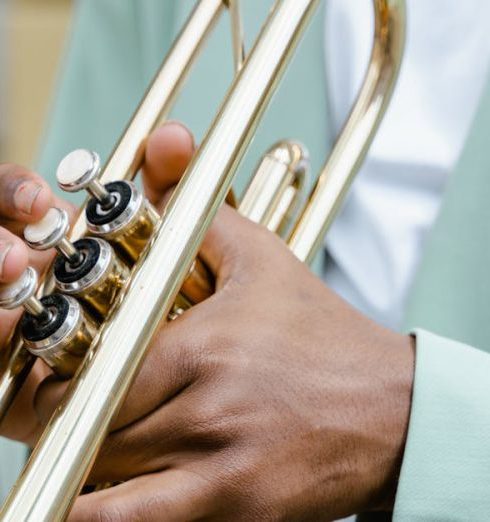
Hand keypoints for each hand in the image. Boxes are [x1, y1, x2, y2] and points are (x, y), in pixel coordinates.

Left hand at [34, 128, 413, 519]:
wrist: (389, 408)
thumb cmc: (322, 333)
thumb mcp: (263, 260)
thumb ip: (201, 216)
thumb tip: (164, 159)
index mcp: (203, 348)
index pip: (91, 377)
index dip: (58, 385)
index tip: (59, 380)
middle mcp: (206, 412)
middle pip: (91, 432)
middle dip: (68, 424)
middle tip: (71, 411)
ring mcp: (220, 472)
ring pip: (103, 487)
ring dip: (82, 470)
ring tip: (91, 448)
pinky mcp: (238, 511)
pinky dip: (108, 516)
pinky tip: (112, 492)